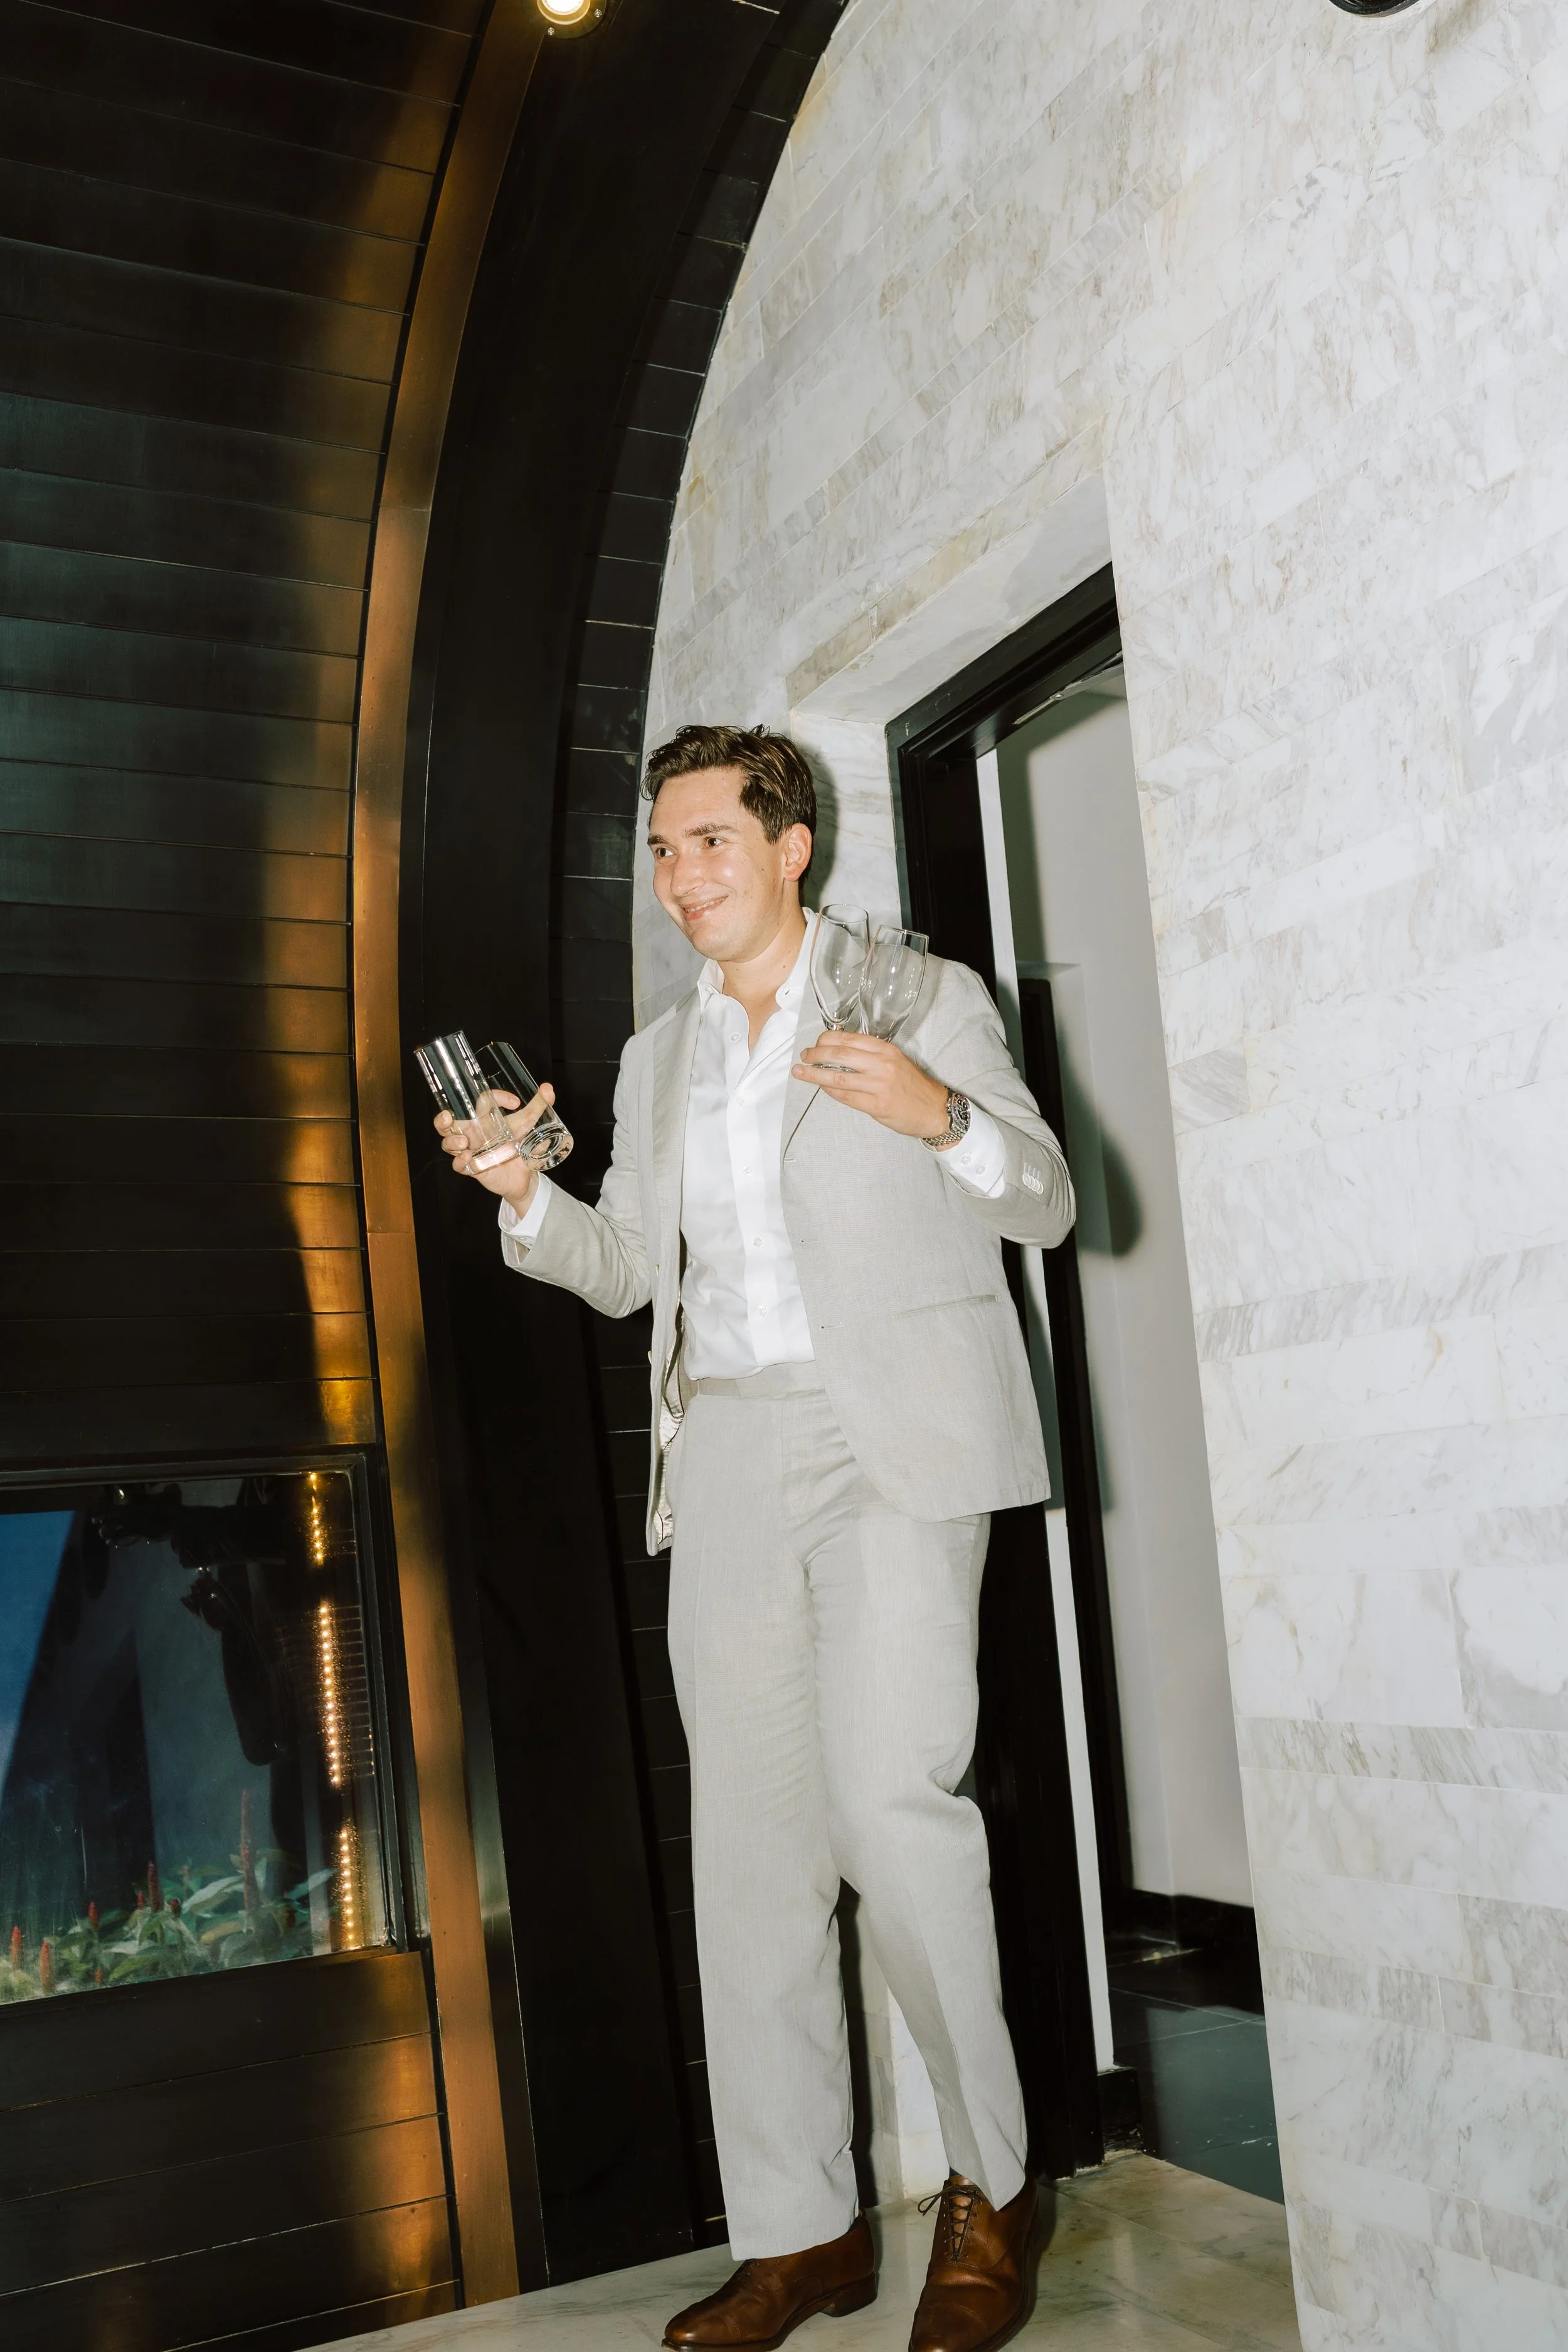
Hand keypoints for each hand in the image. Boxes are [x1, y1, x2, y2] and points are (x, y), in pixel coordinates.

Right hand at [434, 1083, 556, 1210]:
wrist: (525, 1176)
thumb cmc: (520, 1146)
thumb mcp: (528, 1126)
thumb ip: (538, 1107)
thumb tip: (548, 1088)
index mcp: (485, 1118)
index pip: (482, 1100)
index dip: (497, 1096)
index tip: (516, 1102)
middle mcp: (473, 1132)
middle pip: (447, 1123)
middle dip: (442, 1119)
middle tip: (447, 1116)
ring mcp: (470, 1150)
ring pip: (448, 1144)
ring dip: (451, 1141)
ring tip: (464, 1141)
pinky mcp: (473, 1167)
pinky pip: (457, 1165)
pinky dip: (459, 1160)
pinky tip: (467, 1157)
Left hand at [793, 1034, 952, 1140]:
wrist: (934, 1109)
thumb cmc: (912, 1085)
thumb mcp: (895, 1060)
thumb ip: (870, 1055)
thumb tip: (838, 1053)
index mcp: (886, 1049)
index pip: (848, 1039)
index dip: (826, 1039)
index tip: (816, 1043)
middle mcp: (882, 1064)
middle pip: (839, 1054)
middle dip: (816, 1054)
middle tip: (804, 1057)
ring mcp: (879, 1085)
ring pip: (837, 1077)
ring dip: (815, 1074)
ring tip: (801, 1072)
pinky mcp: (876, 1105)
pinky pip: (845, 1096)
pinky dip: (829, 1091)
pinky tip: (821, 1088)